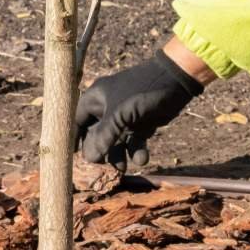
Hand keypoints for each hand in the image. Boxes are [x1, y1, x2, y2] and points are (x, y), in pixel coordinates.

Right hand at [73, 49, 204, 167]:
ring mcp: (125, 117)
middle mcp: (108, 108)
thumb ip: (103, 136)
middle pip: (96, 135)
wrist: (176, 81)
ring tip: (122, 168)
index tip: (72, 156)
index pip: (77, 119)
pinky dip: (136, 151)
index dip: (74, 137)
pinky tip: (142, 159)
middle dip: (99, 151)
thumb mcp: (119, 113)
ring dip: (118, 155)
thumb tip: (89, 158)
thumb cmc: (141, 91)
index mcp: (96, 98)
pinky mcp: (141, 124)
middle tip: (101, 166)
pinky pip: (134, 141)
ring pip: (116, 141)